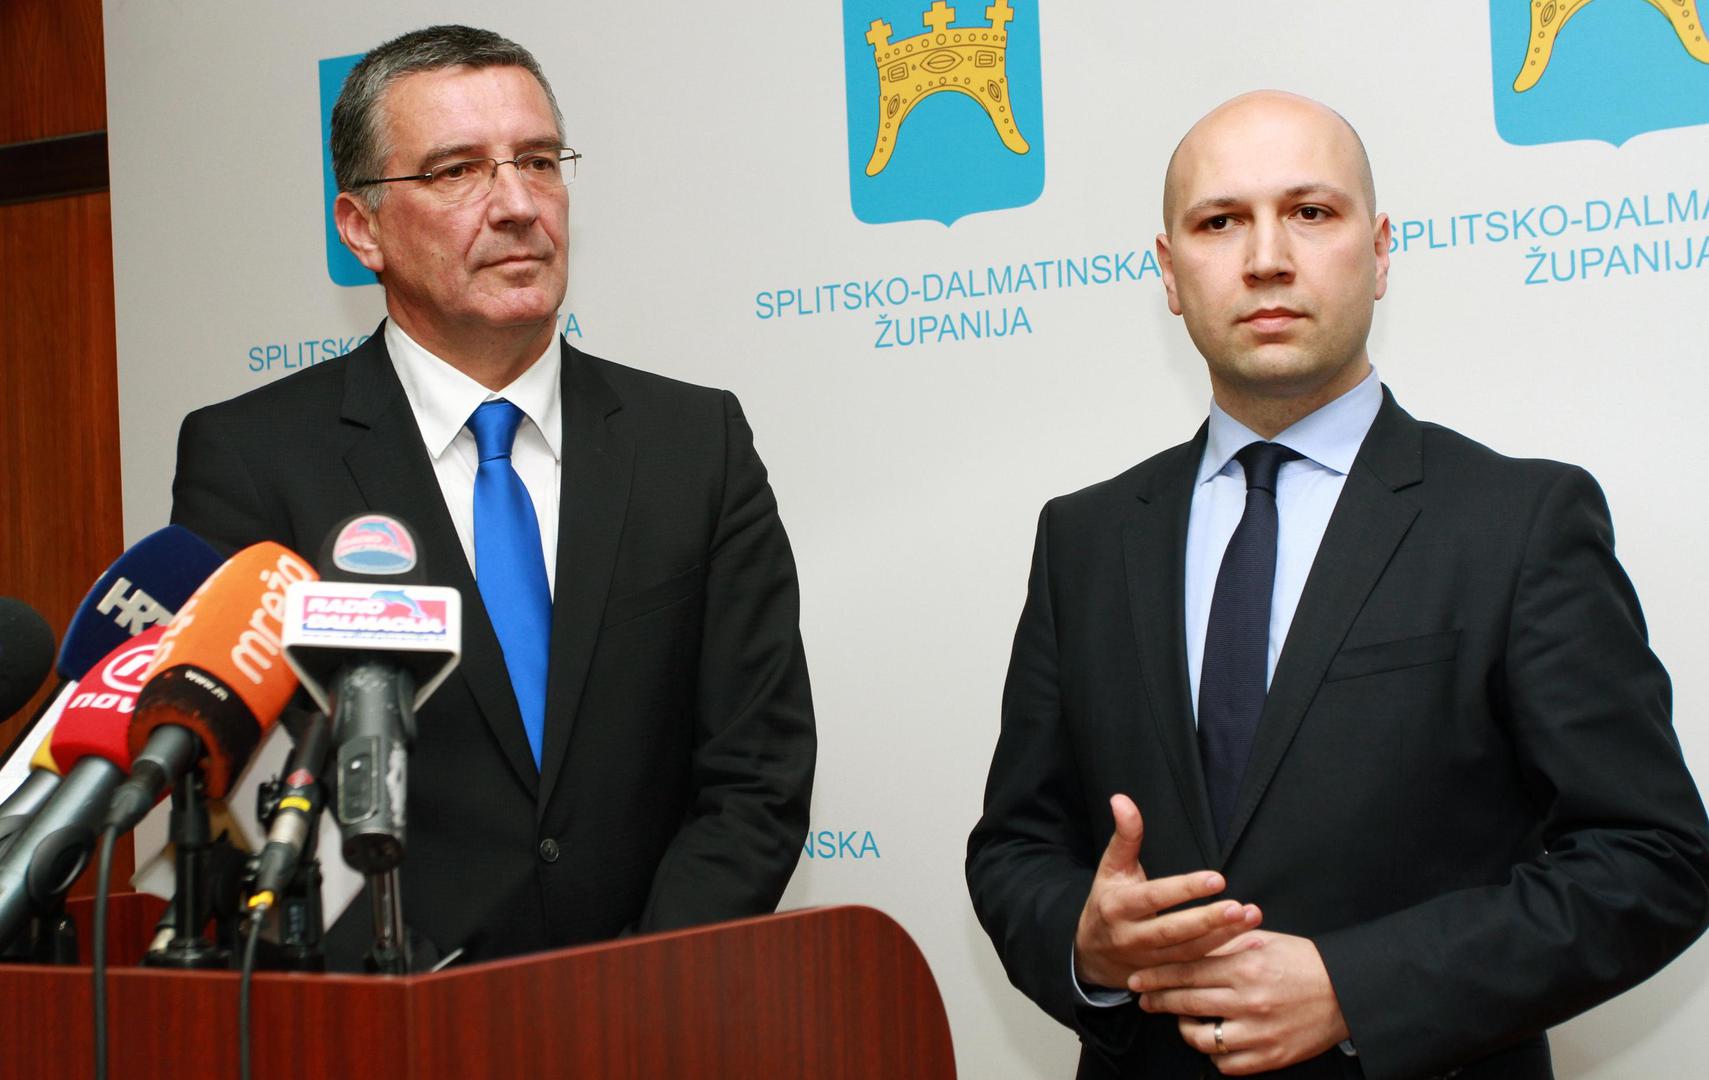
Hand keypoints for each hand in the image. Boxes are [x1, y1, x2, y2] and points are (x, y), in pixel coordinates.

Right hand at [1072, 794, 1261, 989]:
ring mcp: (1149, 963)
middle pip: (1173, 931)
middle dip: (1208, 920)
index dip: (1184, 890)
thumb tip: (1121, 799)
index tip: (1216, 878)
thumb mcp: (1111, 868)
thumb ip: (1125, 836)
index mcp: (1118, 907)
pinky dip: (1225, 956)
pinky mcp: (1164, 978)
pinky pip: (1198, 969)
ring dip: (1223, 937)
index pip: (1154, 898)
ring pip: (1189, 953)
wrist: (1091, 954)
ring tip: (1251, 918)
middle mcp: (1132, 937)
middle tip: (1239, 907)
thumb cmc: (1108, 902)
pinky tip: (1252, 943)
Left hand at [1132, 930, 1349, 1074]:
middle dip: (1159, 1001)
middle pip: (1187, 1003)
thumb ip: (1226, 943)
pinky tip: (1212, 1040)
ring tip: (1181, 1020)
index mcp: (1246, 967)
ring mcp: (1259, 1033)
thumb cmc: (1305, 962)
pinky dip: (1214, 1054)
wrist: (1347, 992)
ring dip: (1184, 1029)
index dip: (1157, 976)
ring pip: (1201, 1039)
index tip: (1137, 979)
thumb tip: (1190, 941)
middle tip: (1143, 999)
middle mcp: (1249, 1002)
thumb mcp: (1265, 941)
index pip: (1187, 971)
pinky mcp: (1270, 1057)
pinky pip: (1226, 1064)